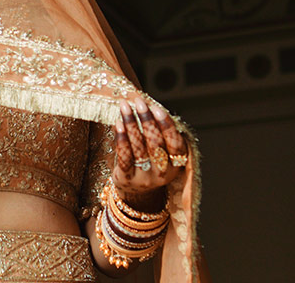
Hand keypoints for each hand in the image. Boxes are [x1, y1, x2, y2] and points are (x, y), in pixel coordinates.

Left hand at [111, 96, 186, 211]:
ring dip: (131, 123)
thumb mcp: (162, 153)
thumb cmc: (151, 163)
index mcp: (177, 164)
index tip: (156, 108)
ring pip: (138, 147)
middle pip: (155, 142)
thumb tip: (147, 106)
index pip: (175, 143)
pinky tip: (118, 123)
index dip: (166, 125)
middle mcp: (162, 172)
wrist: (137, 192)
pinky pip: (124, 156)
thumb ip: (159, 134)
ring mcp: (145, 177)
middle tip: (138, 102)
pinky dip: (121, 138)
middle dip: (146, 119)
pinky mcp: (128, 179)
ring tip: (124, 107)